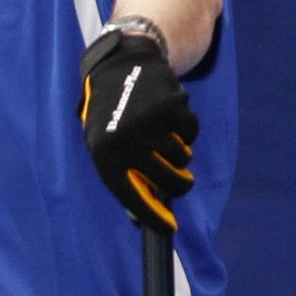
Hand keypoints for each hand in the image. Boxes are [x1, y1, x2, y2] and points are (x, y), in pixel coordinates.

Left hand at [79, 28, 197, 232]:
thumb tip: (139, 220)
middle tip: (180, 178)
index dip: (152, 217)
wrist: (121, 65)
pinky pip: (192, 134)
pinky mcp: (171, 107)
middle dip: (180, 185)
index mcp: (104, 154)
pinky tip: (167, 115)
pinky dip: (186, 130)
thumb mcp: (104, 144)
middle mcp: (125, 141)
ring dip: (180, 153)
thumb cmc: (111, 113)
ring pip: (184, 159)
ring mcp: (149, 124)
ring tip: (161, 134)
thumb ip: (121, 177)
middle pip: (171, 184)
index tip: (169, 230)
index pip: (132, 197)